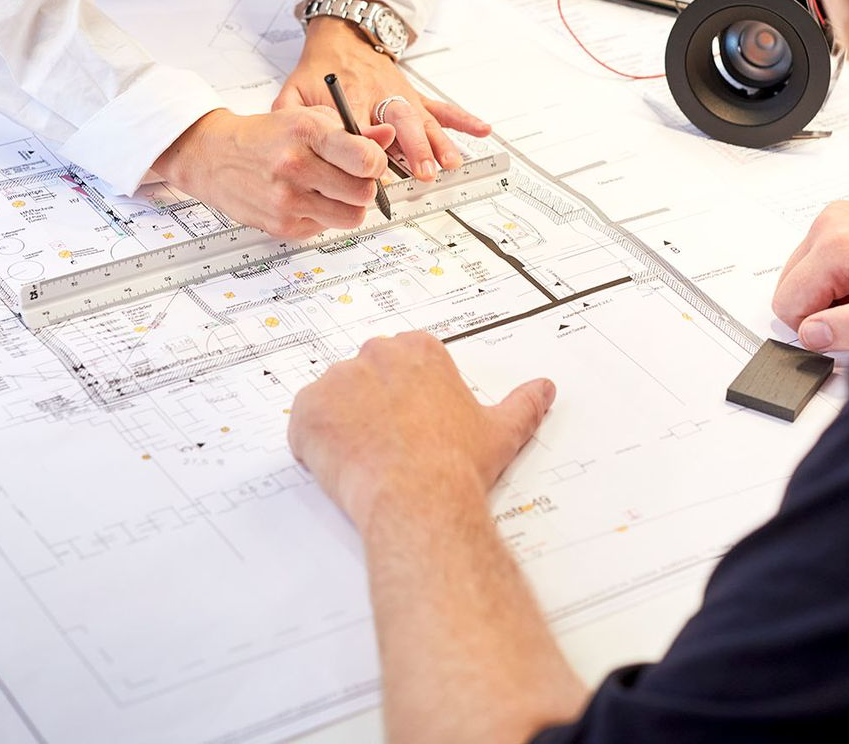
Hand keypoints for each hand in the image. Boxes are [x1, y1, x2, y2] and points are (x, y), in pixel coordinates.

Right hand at [156, 107, 394, 238]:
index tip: (370, 161)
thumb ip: (353, 131)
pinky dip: (322, 216)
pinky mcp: (281, 226)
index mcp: (306, 133)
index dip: (376, 163)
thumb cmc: (264, 135)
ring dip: (347, 205)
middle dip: (364, 186)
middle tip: (351, 177)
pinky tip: (305, 198)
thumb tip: (389, 138)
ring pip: (350, 217)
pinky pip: (324, 228)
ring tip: (331, 189)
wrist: (214, 156)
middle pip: (363, 193)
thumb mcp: (308, 118)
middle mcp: (295, 166)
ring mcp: (287, 200)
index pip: (365, 159)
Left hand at [277, 17, 490, 182]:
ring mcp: (401, 95)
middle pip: (400, 121)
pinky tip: (482, 130)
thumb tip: (287, 140)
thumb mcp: (294, 91)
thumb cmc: (320, 70)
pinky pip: (441, 107)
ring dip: (439, 141)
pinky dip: (463, 119)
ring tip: (451, 163)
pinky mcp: (414, 96)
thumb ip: (287, 115)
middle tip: (424, 172)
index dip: (369, 147)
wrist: (342, 36)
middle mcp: (380, 95)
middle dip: (414, 147)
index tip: (375, 173)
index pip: (360, 124)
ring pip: (424, 118)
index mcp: (350, 95)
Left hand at [288, 331, 555, 532]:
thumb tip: (545, 389)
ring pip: (333, 403)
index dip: (404, 401)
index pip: (400, 366)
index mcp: (418, 351)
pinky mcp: (306, 412)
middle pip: (364, 380)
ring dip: (342, 428)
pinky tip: (343, 469)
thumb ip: (523, 404)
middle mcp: (373, 355)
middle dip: (371, 409)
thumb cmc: (457, 464)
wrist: (419, 498)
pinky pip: (304, 427)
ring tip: (368, 463)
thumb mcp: (500, 431)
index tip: (412, 428)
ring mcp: (335, 381)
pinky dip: (316, 447)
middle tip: (390, 448)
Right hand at [772, 202, 848, 350]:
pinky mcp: (840, 220)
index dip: (818, 326)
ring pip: (799, 276)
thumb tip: (810, 334)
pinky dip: (834, 279)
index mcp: (837, 243)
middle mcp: (830, 222)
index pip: (788, 303)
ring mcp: (834, 217)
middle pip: (789, 287)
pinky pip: (814, 262)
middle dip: (821, 307)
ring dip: (828, 294)